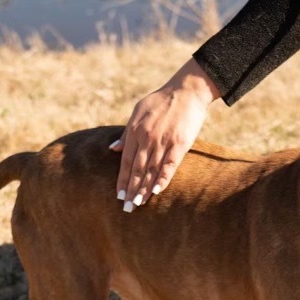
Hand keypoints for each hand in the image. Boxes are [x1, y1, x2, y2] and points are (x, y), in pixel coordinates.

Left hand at [111, 58, 219, 211]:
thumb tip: (113, 149)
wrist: (186, 91)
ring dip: (144, 189)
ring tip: (139, 204)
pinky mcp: (179, 144)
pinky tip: (156, 191)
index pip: (126, 161)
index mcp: (135, 131)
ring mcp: (163, 142)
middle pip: (137, 170)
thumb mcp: (138, 112)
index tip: (119, 195)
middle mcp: (147, 138)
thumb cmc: (161, 101)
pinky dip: (163, 179)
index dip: (122, 180)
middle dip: (131, 190)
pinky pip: (169, 165)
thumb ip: (126, 133)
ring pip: (151, 170)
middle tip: (127, 208)